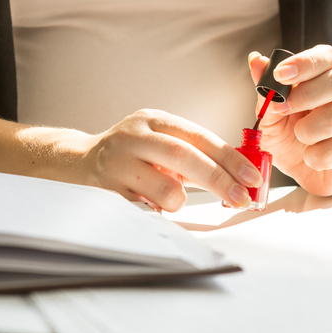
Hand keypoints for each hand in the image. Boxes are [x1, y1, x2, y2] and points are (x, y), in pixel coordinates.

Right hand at [76, 109, 262, 211]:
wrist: (80, 163)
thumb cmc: (133, 155)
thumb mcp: (161, 141)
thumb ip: (195, 152)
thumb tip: (240, 174)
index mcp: (154, 121)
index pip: (199, 136)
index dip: (229, 158)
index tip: (251, 177)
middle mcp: (134, 136)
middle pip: (184, 157)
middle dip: (218, 180)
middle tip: (240, 197)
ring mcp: (118, 163)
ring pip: (166, 189)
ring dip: (179, 200)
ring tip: (170, 198)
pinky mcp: (108, 191)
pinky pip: (147, 209)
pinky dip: (157, 211)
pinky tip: (148, 203)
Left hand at [248, 45, 331, 195]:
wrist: (314, 173)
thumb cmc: (294, 139)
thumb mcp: (272, 117)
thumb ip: (266, 91)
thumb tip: (256, 61)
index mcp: (324, 77)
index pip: (326, 56)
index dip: (305, 62)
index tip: (280, 74)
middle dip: (307, 94)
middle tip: (284, 109)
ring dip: (308, 130)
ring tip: (299, 137)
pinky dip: (317, 157)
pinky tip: (312, 157)